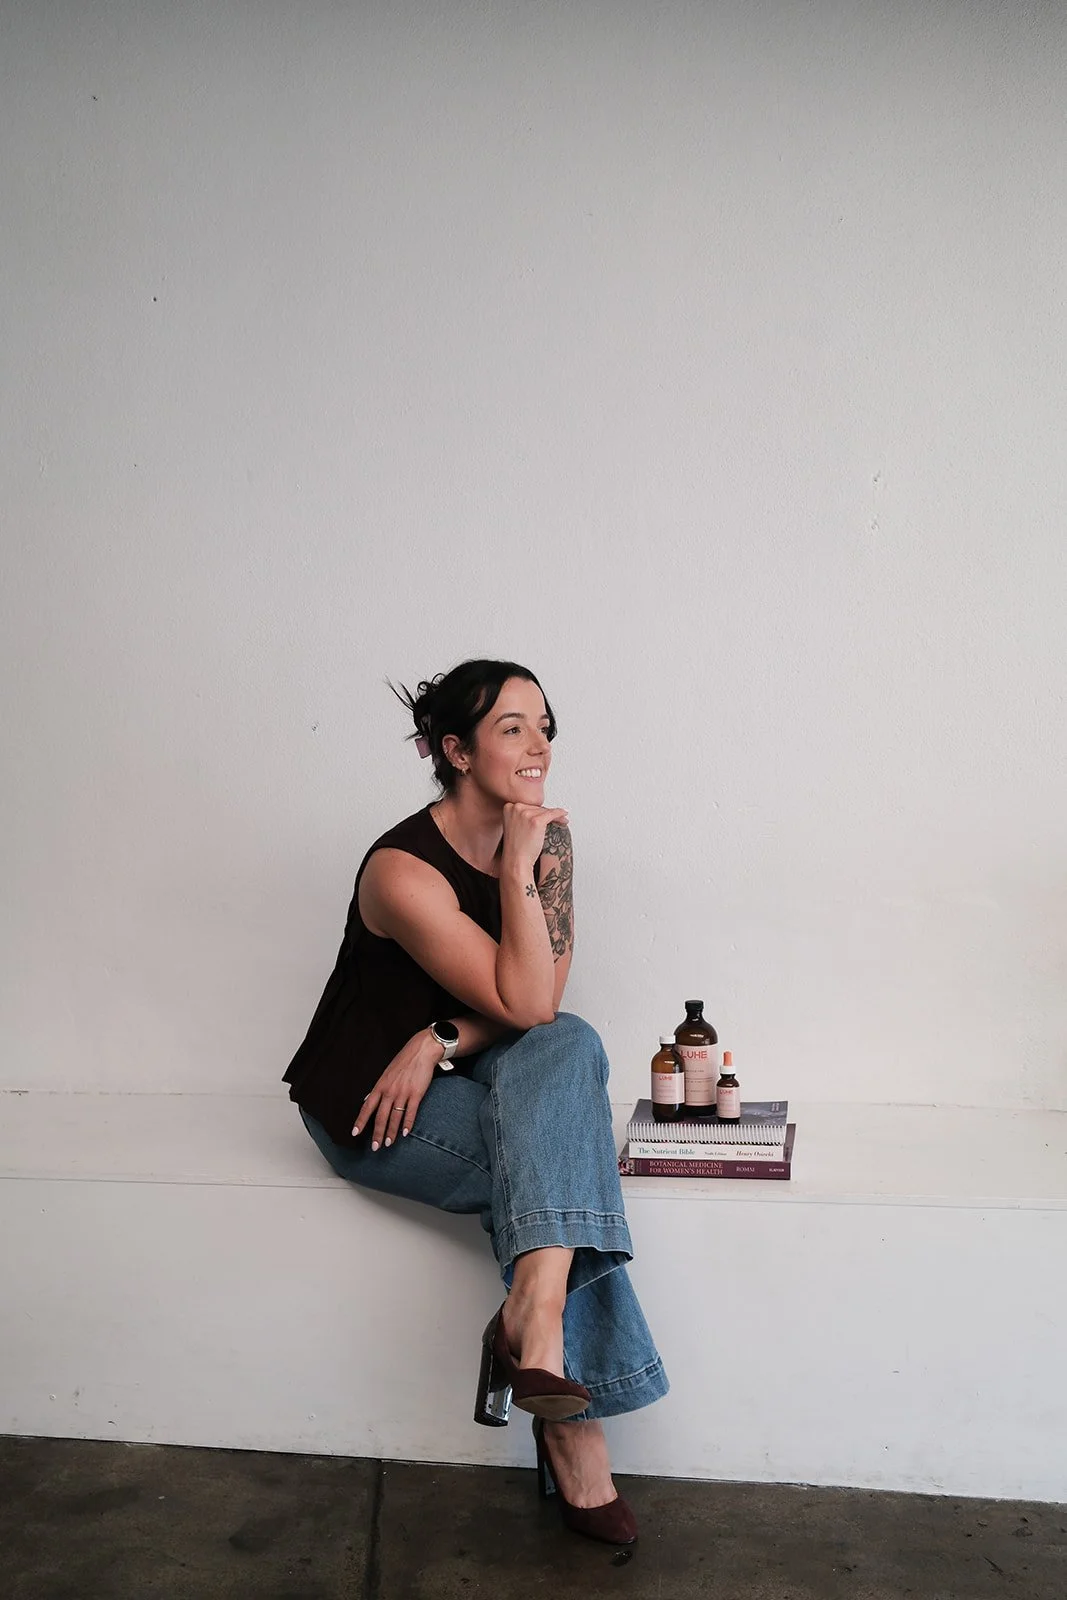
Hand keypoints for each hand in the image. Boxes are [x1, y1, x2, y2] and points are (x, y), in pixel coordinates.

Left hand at [352, 1029, 439, 1148]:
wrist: (421, 1051)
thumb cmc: (404, 1062)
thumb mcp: (387, 1074)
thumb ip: (379, 1088)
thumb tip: (369, 1100)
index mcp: (380, 1086)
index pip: (367, 1107)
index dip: (361, 1121)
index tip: (355, 1133)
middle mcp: (390, 1091)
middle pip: (381, 1117)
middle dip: (377, 1133)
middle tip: (375, 1147)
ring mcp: (403, 1093)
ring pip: (395, 1117)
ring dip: (391, 1132)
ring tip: (389, 1143)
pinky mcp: (416, 1094)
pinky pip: (410, 1113)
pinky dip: (407, 1124)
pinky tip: (405, 1133)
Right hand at [501, 802, 569, 873]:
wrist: (516, 860)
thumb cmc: (516, 847)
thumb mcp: (514, 825)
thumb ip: (521, 816)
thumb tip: (537, 810)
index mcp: (509, 807)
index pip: (528, 806)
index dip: (537, 812)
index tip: (543, 815)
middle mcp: (516, 808)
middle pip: (537, 807)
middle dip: (546, 814)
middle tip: (554, 819)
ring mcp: (526, 814)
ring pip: (545, 811)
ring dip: (554, 816)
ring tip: (560, 820)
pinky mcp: (537, 821)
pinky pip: (553, 814)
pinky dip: (560, 814)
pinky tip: (564, 815)